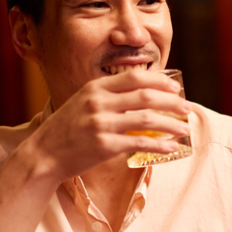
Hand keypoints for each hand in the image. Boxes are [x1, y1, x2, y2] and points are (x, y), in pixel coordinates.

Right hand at [20, 69, 190, 182]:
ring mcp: (101, 124)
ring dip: (171, 124)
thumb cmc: (68, 129)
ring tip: (184, 129)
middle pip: (146, 96)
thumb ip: (109, 97)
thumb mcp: (84, 103)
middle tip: (187, 108)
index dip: (160, 80)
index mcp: (95, 87)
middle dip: (172, 101)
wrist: (44, 154)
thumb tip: (144, 95)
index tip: (176, 87)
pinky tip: (171, 147)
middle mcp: (98, 103)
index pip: (135, 77)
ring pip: (147, 120)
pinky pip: (139, 144)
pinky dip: (159, 145)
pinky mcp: (103, 146)